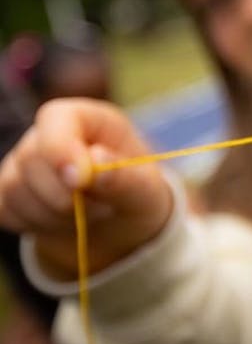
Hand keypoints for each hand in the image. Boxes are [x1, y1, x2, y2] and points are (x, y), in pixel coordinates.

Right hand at [0, 98, 171, 278]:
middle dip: (65, 195)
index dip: (61, 148)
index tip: (80, 181)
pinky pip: (7, 211)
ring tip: (90, 214)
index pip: (56, 117)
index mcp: (89, 118)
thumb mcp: (146, 189)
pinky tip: (65, 223)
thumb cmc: (137, 194)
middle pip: (31, 157)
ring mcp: (25, 161)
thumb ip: (123, 176)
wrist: (121, 222)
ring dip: (55, 215)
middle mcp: (50, 133)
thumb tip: (95, 160)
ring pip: (15, 188)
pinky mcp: (10, 192)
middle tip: (103, 208)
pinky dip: (37, 226)